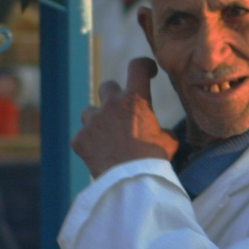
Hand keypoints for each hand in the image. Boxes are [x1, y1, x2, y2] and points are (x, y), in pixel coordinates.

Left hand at [72, 58, 179, 177]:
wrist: (131, 181)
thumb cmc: (154, 160)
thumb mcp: (169, 141)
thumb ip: (161, 130)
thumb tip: (161, 132)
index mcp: (136, 100)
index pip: (138, 67)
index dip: (144, 66)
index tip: (147, 71)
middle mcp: (111, 104)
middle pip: (108, 86)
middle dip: (114, 97)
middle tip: (122, 112)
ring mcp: (92, 120)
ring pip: (90, 111)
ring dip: (99, 120)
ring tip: (109, 139)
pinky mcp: (79, 138)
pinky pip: (83, 136)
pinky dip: (91, 143)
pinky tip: (101, 155)